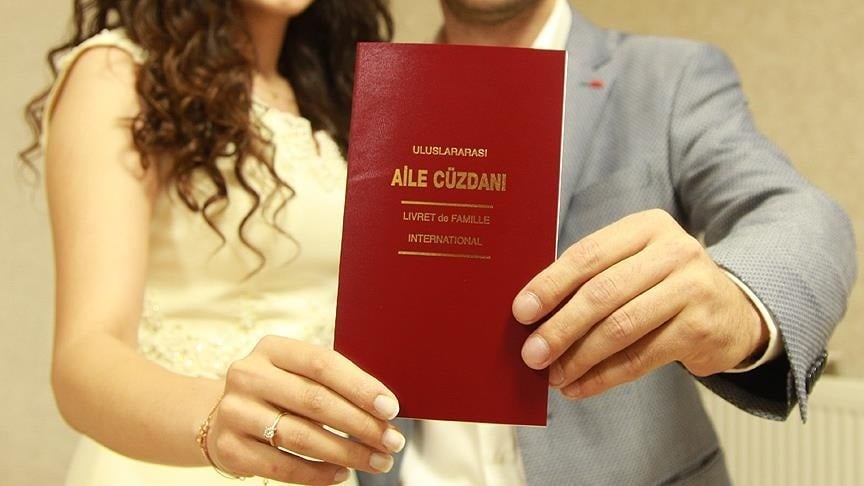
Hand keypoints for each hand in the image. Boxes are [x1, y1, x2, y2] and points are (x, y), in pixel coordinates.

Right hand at [207, 336, 403, 484]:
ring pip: (302, 437)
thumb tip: (384, 407)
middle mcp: (248, 375)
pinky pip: (282, 466)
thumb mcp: (296, 374)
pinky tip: (341, 473)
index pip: (323, 364)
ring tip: (378, 461)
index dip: (360, 387)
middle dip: (361, 425)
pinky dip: (318, 473)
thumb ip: (331, 382)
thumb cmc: (278, 393)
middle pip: (315, 402)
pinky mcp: (229, 448)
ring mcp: (235, 412)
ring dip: (347, 453)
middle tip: (392, 441)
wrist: (221, 416)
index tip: (391, 408)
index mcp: (272, 349)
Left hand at [512, 209, 767, 399]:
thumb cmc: (662, 285)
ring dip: (579, 357)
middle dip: (560, 327)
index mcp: (646, 227)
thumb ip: (592, 277)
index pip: (588, 254)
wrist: (732, 311)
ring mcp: (692, 288)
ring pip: (620, 328)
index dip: (551, 284)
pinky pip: (640, 358)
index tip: (521, 312)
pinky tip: (579, 387)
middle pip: (602, 293)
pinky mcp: (700, 328)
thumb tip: (533, 313)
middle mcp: (673, 251)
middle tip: (532, 354)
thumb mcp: (634, 264)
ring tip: (553, 375)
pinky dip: (603, 376)